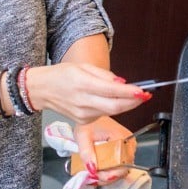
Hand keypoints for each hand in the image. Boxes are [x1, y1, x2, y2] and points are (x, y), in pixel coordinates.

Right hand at [26, 62, 151, 124]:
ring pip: (111, 112)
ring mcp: (83, 114)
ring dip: (125, 105)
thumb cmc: (61, 75)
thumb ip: (104, 75)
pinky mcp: (83, 121)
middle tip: (146, 96)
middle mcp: (83, 102)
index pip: (112, 91)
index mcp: (82, 84)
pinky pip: (103, 114)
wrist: (41, 89)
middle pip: (115, 107)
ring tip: (133, 96)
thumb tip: (122, 83)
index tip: (143, 91)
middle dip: (133, 102)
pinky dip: (112, 108)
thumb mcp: (83, 67)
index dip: (130, 93)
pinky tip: (113, 100)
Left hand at [73, 116, 137, 184]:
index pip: (122, 164)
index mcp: (123, 138)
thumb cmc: (88, 123)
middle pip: (123, 169)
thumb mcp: (83, 136)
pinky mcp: (123, 151)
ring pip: (121, 169)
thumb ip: (86, 153)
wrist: (92, 117)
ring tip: (94, 175)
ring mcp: (128, 148)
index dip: (109, 174)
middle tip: (92, 177)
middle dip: (106, 176)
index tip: (95, 175)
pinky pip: (119, 165)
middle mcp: (129, 144)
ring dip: (107, 175)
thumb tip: (92, 169)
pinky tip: (99, 171)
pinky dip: (108, 170)